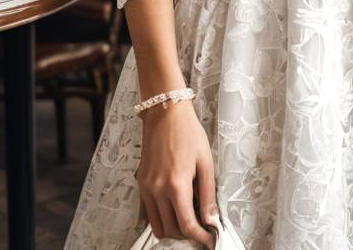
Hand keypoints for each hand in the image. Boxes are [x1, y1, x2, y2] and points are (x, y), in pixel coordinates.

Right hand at [137, 99, 217, 246]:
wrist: (165, 113)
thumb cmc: (188, 133)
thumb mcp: (205, 161)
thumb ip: (208, 194)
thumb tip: (211, 219)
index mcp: (176, 185)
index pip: (187, 225)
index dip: (200, 236)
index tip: (209, 238)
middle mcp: (157, 190)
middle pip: (171, 229)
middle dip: (187, 234)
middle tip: (201, 228)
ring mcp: (146, 188)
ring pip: (157, 225)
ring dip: (173, 228)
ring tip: (189, 219)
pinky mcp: (141, 183)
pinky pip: (148, 212)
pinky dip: (160, 217)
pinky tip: (174, 209)